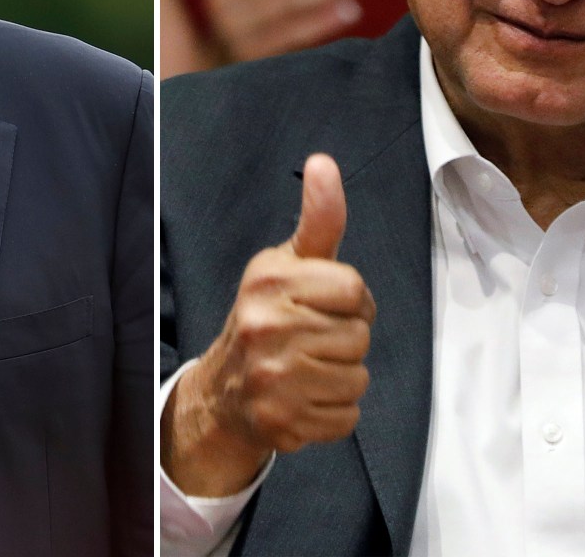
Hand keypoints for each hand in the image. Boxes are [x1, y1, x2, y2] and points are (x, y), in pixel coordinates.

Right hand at [162, 154, 373, 496]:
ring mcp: (270, 378)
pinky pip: (347, 418)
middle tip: (314, 339)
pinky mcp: (280, 422)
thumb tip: (323, 162)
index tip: (327, 305)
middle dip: (346, 339)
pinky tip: (306, 397)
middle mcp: (264, 326)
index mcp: (269, 280)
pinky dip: (334, 412)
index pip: (354, 288)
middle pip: (359, 335)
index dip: (352, 299)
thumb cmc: (269, 315)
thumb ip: (318, 218)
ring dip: (342, 377)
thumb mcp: (288, 263)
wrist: (225, 390)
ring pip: (357, 378)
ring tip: (310, 368)